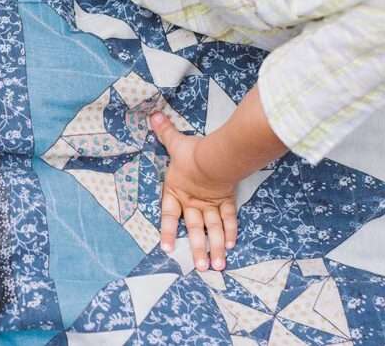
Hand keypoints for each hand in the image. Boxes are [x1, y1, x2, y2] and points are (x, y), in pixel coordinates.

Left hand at [150, 112, 237, 271]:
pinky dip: (230, 232)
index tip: (166, 250)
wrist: (216, 158)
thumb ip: (164, 132)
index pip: (169, 216)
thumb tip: (153, 116)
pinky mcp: (226, 200)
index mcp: (176, 192)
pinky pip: (229, 219)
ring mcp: (211, 204)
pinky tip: (231, 245)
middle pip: (195, 229)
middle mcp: (193, 202)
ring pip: (213, 230)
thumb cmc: (192, 152)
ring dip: (215, 249)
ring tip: (217, 266)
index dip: (168, 232)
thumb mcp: (175, 143)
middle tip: (199, 268)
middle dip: (197, 249)